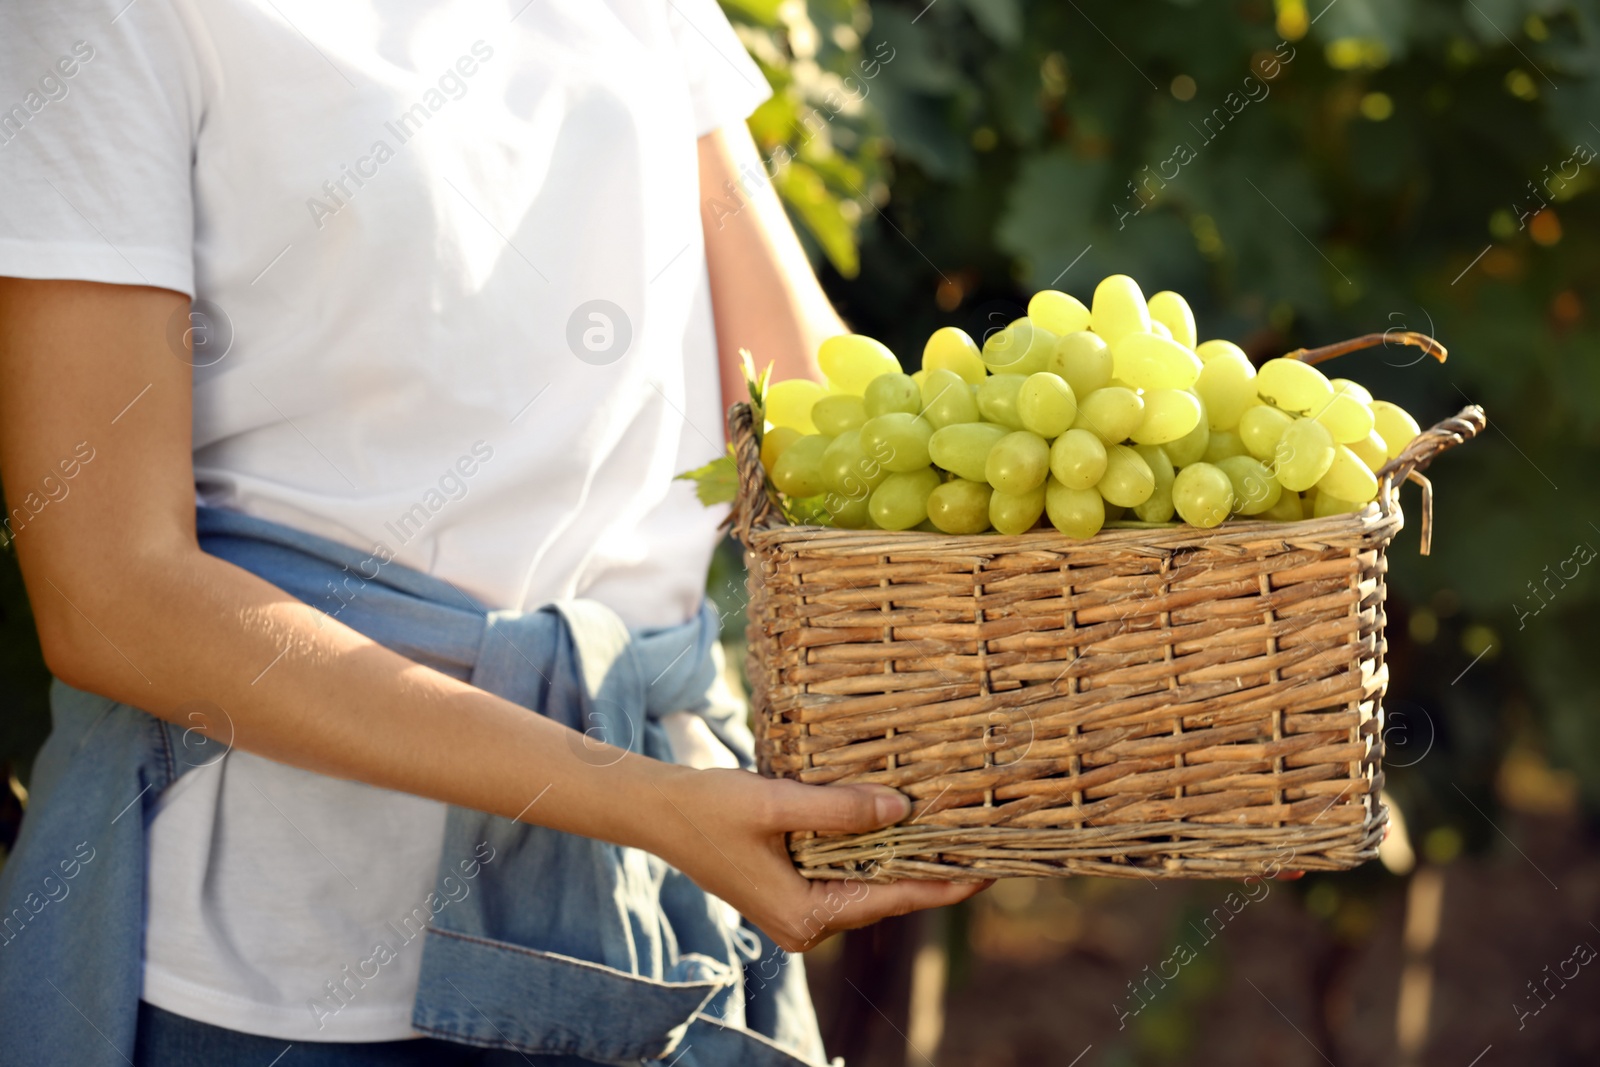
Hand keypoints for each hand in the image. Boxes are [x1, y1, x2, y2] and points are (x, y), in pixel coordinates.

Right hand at [650, 767, 988, 952]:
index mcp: (804, 915)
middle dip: (932, 871)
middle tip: (984, 843)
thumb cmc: (709, 808)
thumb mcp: (775, 803)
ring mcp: (798, 912)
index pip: (891, 900)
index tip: (990, 871)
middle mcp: (806, 924)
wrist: (658, 812)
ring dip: (904, 860)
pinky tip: (900, 828)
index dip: (943, 885)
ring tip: (954, 833)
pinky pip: (846, 876)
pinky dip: (874, 854)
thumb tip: (901, 810)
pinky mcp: (791, 892)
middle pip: (885, 897)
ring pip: (867, 886)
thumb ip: (838, 810)